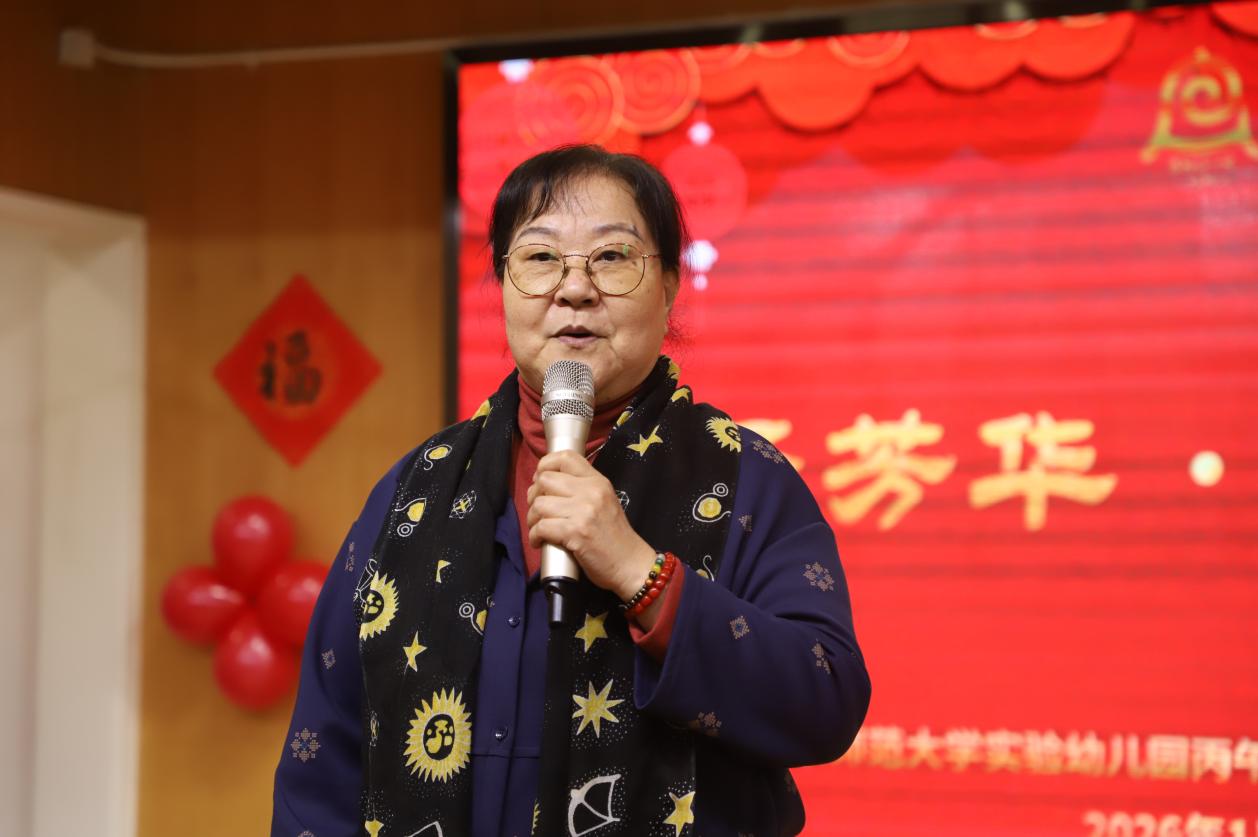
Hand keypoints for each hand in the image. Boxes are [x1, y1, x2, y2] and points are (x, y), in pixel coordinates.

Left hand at [525, 449, 656, 601]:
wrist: (630, 563)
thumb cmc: (614, 536)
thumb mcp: (604, 501)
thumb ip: (582, 489)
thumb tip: (546, 484)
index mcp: (598, 481)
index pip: (565, 457)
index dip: (545, 465)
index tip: (540, 481)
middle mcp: (591, 492)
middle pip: (545, 480)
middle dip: (534, 496)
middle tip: (538, 510)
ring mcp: (583, 511)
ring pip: (539, 504)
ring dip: (532, 519)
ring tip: (538, 529)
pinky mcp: (575, 532)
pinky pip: (541, 527)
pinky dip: (534, 536)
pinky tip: (539, 542)